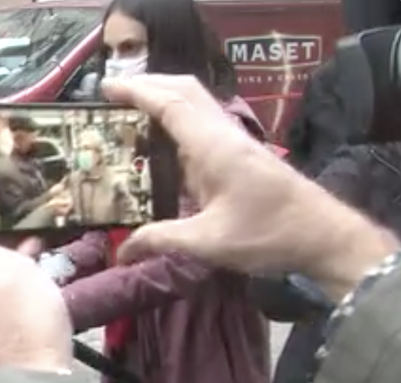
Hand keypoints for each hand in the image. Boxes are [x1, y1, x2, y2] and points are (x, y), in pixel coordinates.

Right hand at [103, 75, 397, 299]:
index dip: (136, 91)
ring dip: (163, 99)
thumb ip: (161, 240)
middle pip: (184, 91)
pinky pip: (201, 124)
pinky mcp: (239, 155)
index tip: (105, 89)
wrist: (324, 236)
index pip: (170, 104)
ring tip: (128, 112)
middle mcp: (223, 136)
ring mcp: (233, 143)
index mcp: (214, 147)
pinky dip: (176, 120)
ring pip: (195, 103)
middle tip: (111, 96)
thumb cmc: (268, 234)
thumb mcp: (208, 242)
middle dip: (147, 85)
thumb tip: (122, 252)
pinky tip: (160, 141)